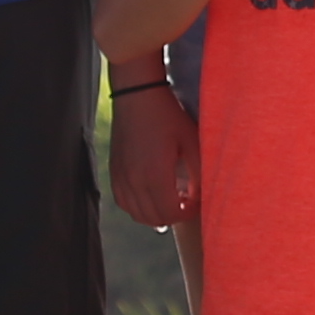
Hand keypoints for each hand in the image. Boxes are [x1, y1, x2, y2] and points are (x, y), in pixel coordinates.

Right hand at [107, 82, 198, 229]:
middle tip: (186, 203)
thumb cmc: (168, 116)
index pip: (170, 213)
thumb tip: (200, 196)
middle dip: (174, 216)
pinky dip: (138, 207)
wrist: (138, 96)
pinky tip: (151, 197)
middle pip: (154, 218)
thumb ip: (198, 173)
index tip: (196, 203)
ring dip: (156, 215)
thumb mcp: (192, 142)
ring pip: (137, 214)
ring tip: (171, 201)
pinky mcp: (114, 172)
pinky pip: (124, 203)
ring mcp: (121, 178)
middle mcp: (134, 181)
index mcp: (155, 175)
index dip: (186, 214)